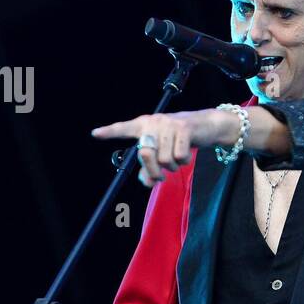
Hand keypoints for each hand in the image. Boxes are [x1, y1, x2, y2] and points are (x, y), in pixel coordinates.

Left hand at [91, 110, 235, 186]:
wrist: (207, 125)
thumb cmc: (181, 139)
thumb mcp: (165, 151)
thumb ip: (152, 166)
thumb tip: (146, 182)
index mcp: (145, 125)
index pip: (125, 128)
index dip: (110, 132)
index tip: (96, 133)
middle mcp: (154, 122)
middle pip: (146, 154)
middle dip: (153, 171)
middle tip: (160, 177)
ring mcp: (169, 124)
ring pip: (164, 159)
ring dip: (172, 167)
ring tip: (177, 160)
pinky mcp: (184, 128)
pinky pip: (179, 156)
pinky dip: (184, 161)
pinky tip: (186, 154)